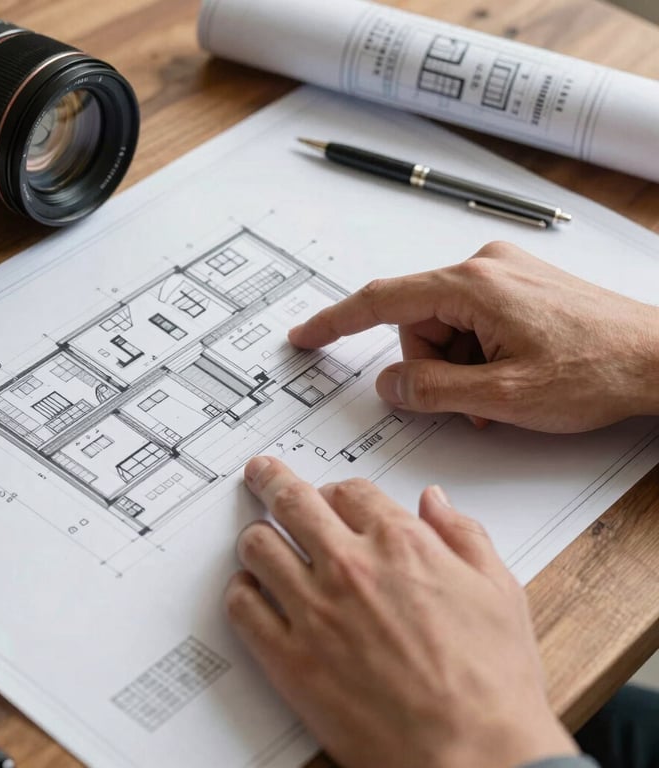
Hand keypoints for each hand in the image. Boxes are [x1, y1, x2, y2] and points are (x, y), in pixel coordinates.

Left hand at [226, 456, 576, 767]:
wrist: (474, 758)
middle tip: (262, 474)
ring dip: (257, 537)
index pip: (348, 490)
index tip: (331, 495)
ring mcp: (315, 610)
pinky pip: (243, 607)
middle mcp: (350, 566)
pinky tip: (251, 593)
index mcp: (400, 543)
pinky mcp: (290, 659)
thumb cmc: (492, 682)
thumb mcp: (498, 591)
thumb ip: (462, 534)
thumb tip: (436, 501)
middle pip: (292, 501)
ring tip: (258, 539)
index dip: (337, 490)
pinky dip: (242, 592)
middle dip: (272, 480)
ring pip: (258, 546)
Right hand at [289, 241, 658, 432]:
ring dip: (458, 366)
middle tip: (471, 400)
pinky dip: (477, 355)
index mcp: (473, 285)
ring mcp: (502, 274)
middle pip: (416, 322)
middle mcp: (483, 267)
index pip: (381, 301)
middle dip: (430, 367)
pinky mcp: (516, 286)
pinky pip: (471, 321)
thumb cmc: (597, 369)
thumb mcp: (504, 396)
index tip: (305, 335)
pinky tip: (509, 375)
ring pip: (443, 327)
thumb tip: (388, 385)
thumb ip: (432, 391)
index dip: (336, 322)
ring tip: (500, 392)